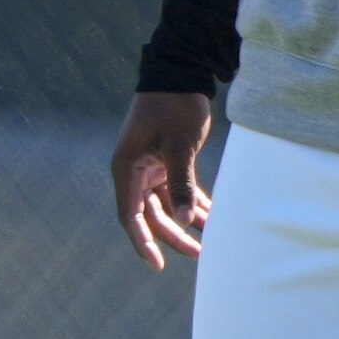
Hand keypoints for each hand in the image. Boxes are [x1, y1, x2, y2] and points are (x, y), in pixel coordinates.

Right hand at [110, 91, 213, 271]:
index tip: (158, 265)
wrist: (179, 72)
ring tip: (211, 240)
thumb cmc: (174, 107)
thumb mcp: (179, 147)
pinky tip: (211, 216)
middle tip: (200, 255)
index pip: (131, 216)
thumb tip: (184, 221)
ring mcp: (148, 166)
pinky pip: (176, 190)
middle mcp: (133, 170)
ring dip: (185, 221)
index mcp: (126, 168)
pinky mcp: (164, 160)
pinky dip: (191, 202)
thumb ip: (181, 184)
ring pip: (165, 205)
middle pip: (150, 215)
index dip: (143, 243)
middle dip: (173, 236)